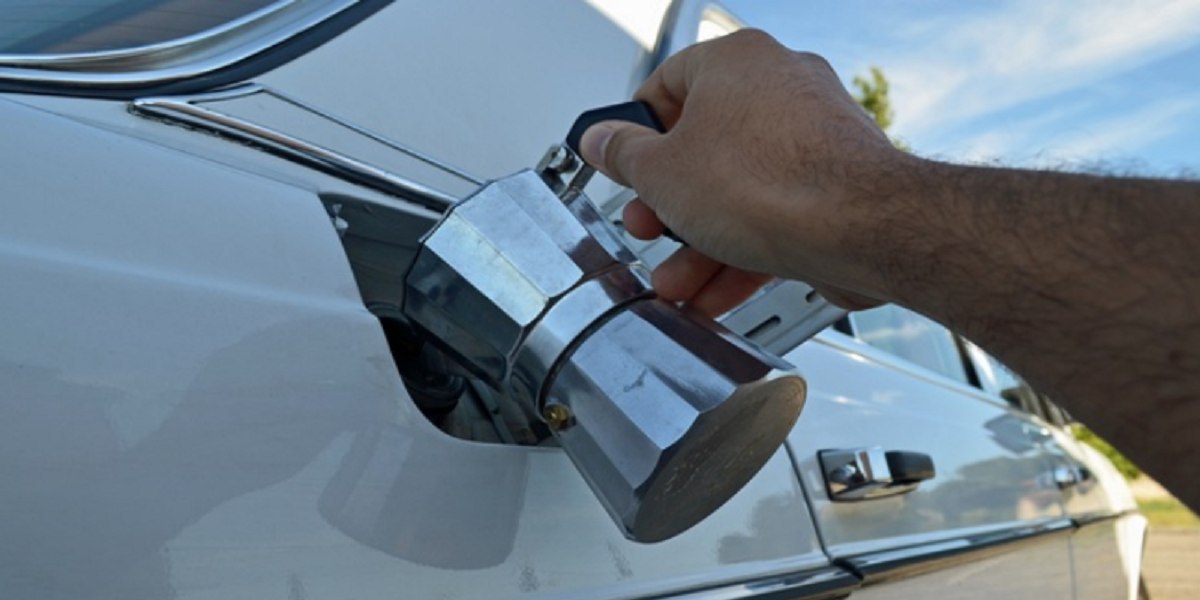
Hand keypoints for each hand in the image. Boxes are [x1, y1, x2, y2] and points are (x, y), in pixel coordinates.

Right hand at [580, 29, 906, 314]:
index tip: (621, 165)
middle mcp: (779, 86)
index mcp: (735, 62)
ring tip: (680, 279)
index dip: (635, 135)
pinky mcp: (836, 182)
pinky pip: (776, 212)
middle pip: (702, 147)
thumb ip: (623, 156)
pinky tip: (719, 289)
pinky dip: (744, 250)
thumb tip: (602, 141)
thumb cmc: (774, 184)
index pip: (664, 86)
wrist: (862, 228)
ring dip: (701, 242)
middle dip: (670, 205)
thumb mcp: (663, 174)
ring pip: (739, 190)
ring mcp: (814, 135)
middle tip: (651, 228)